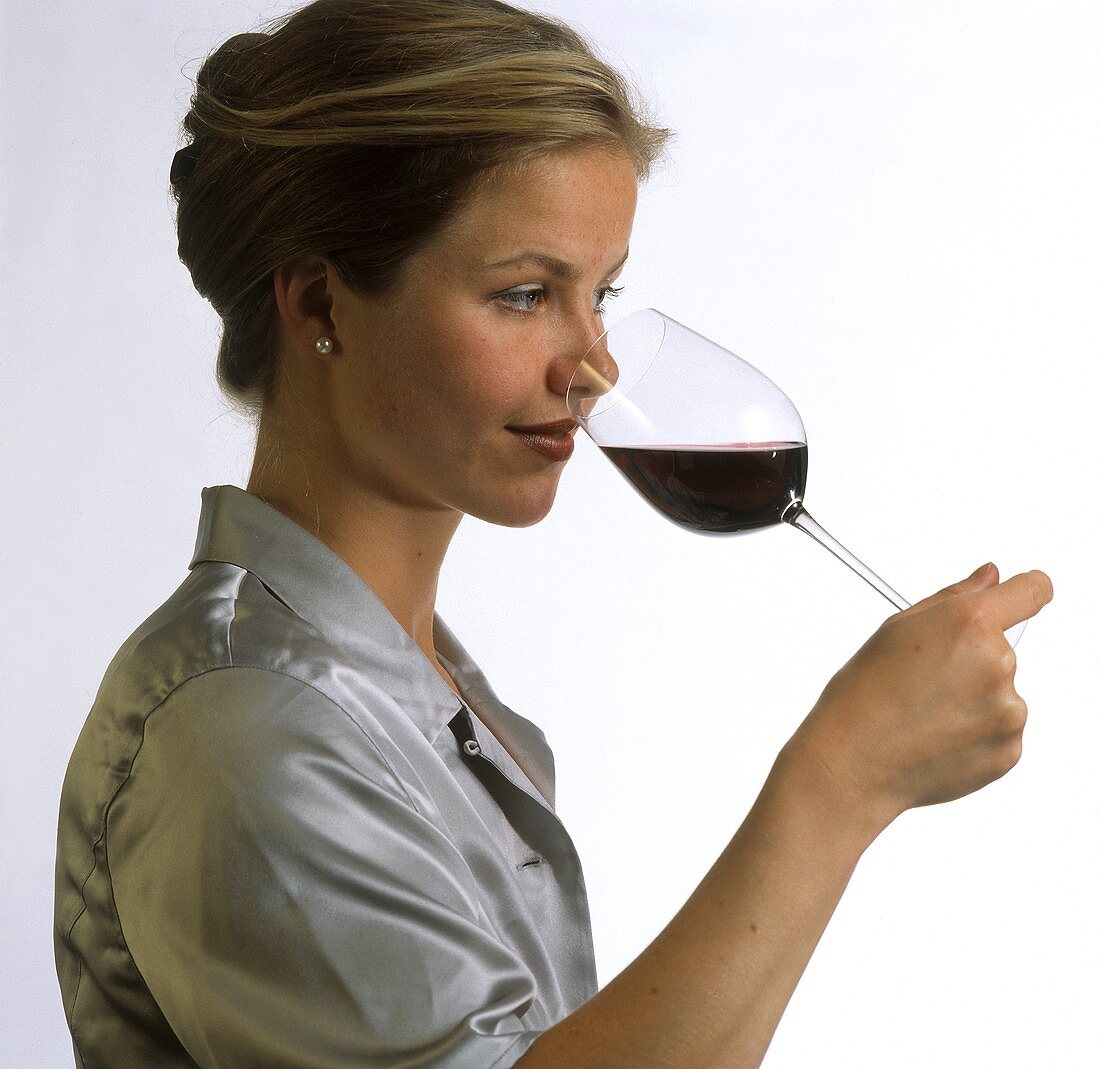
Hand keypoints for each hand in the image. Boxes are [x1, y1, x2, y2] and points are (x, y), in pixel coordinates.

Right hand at [783, 563, 1053, 838]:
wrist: (853, 762)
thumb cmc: (863, 696)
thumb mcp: (896, 629)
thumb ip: (953, 598)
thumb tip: (989, 577)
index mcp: (970, 623)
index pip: (1032, 590)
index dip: (1024, 590)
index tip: (1019, 595)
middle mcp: (998, 663)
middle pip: (1003, 648)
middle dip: (971, 658)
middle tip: (924, 680)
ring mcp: (1008, 710)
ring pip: (1001, 691)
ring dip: (974, 698)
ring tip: (925, 714)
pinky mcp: (1009, 749)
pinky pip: (1001, 729)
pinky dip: (975, 732)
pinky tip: (936, 736)